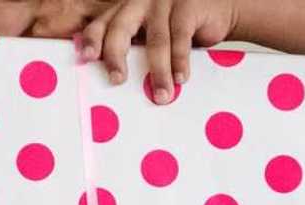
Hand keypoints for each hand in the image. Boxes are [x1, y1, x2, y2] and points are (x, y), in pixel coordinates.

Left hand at [78, 0, 238, 102]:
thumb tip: (121, 85)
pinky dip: (180, 60)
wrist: (217, 8)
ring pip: (156, 40)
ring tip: (161, 96)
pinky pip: (181, 37)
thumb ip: (138, 48)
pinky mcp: (188, 7)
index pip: (103, 22)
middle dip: (116, 56)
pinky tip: (181, 78)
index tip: (87, 58)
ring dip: (159, 71)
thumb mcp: (154, 32)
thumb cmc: (181, 26)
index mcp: (126, 8)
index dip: (93, 39)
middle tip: (117, 80)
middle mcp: (140, 2)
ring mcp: (164, 2)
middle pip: (121, 28)